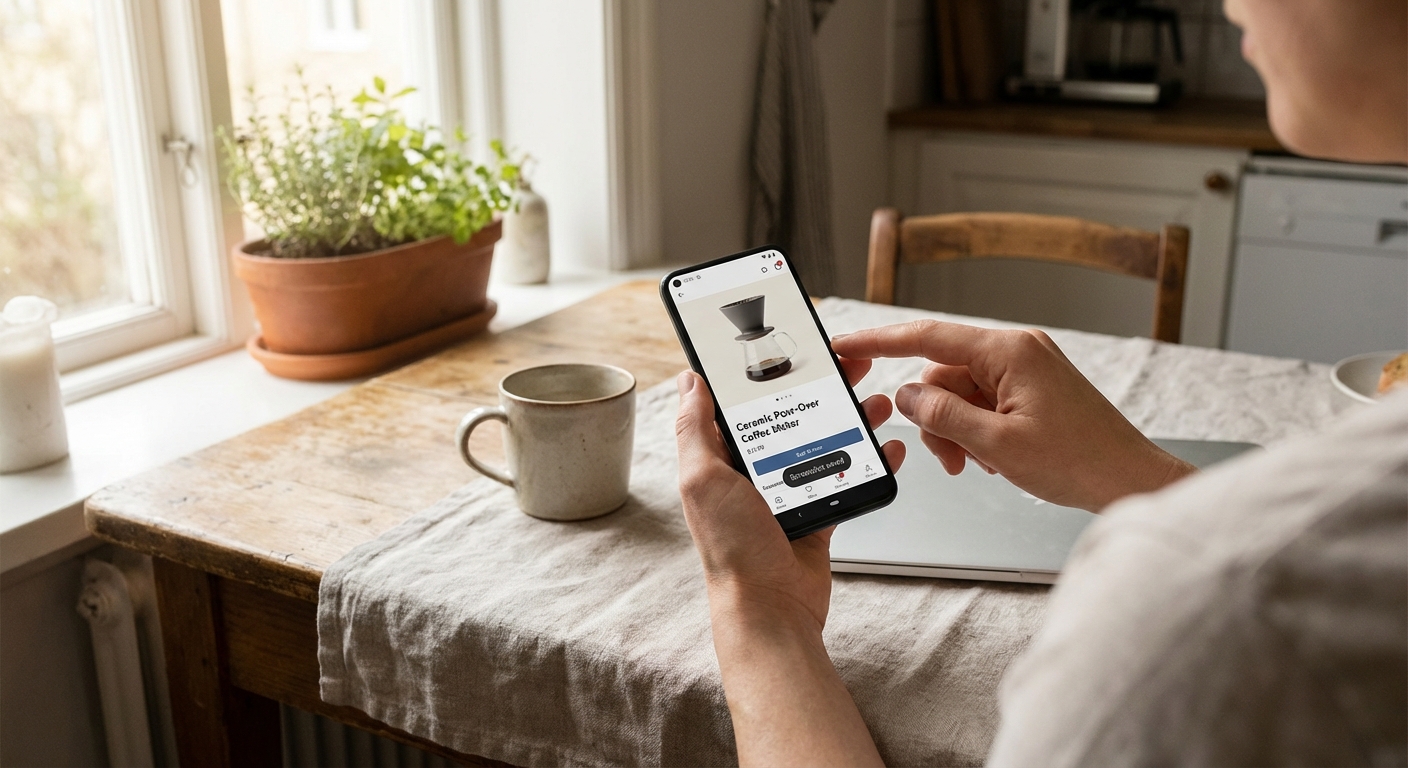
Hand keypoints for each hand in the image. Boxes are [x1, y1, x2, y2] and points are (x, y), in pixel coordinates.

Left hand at [674, 357, 904, 629]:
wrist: (771, 608)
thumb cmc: (732, 550)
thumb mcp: (703, 479)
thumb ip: (695, 429)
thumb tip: (689, 381)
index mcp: (721, 458)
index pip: (745, 402)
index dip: (769, 372)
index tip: (797, 349)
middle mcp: (752, 472)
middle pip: (792, 415)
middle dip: (823, 387)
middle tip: (852, 364)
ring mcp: (787, 491)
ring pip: (824, 440)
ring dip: (853, 418)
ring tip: (879, 400)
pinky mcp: (817, 512)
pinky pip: (846, 475)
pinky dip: (870, 460)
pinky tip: (889, 446)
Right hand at [831, 321, 1194, 511]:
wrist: (1129, 480)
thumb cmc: (1081, 461)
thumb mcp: (997, 445)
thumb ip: (943, 416)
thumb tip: (906, 396)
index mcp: (1009, 351)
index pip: (927, 337)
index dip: (879, 342)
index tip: (846, 345)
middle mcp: (1017, 351)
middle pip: (942, 372)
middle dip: (934, 417)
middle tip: (948, 458)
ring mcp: (1026, 369)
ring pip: (959, 392)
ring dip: (956, 430)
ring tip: (977, 463)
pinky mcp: (1031, 389)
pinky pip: (982, 401)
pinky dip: (976, 430)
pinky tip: (993, 457)